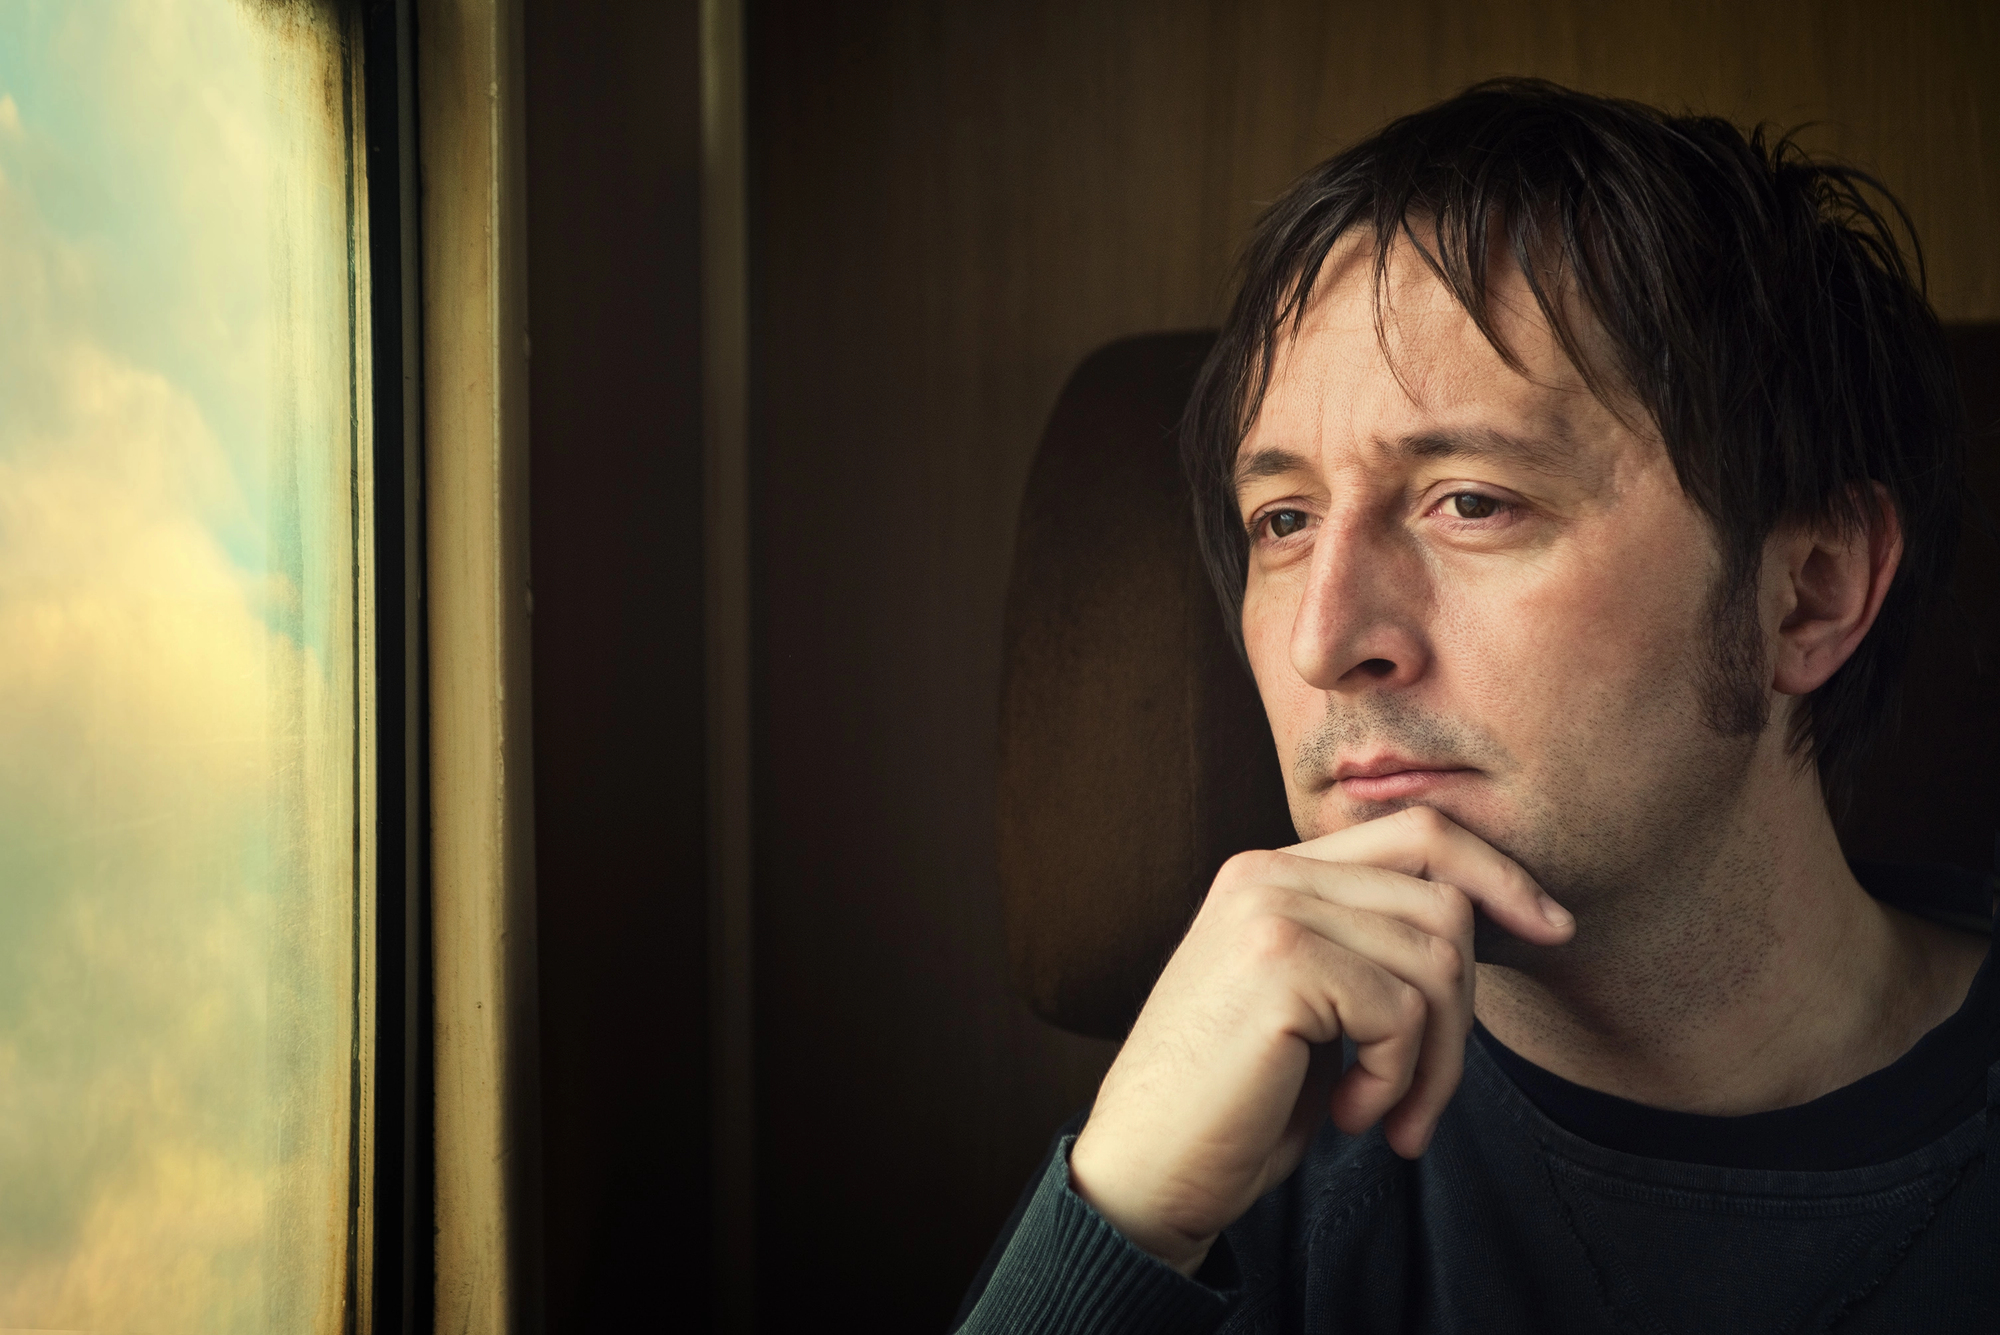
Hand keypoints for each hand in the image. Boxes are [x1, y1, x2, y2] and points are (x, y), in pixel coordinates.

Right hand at [1066, 806, 1572, 1274]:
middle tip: (1422, 1097)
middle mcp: (1267, 874)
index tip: (1554, 927)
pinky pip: (1403, 1013)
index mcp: (1271, 873)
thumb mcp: (1310, 1007)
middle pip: (1444, 901)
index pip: (1418, 833)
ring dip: (1434, 1062)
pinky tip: (1351, 1116)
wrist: (1144, 1172)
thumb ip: (1367, 947)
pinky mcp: (1280, 963)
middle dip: (1463, 1013)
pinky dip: (1398, 1080)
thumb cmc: (1233, 1105)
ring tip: (1387, 1114)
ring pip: (1438, 960)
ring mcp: (1270, 911)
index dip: (1498, 872)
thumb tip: (1488, 915)